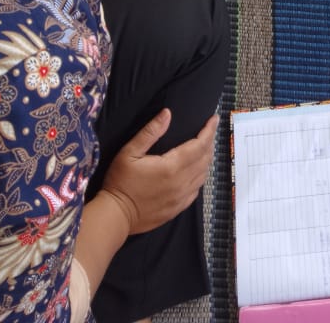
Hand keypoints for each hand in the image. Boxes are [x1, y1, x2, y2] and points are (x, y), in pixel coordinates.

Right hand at [101, 109, 218, 234]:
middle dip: (210, 142)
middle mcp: (181, 182)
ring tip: (206, 146)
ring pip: (203, 174)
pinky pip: (197, 189)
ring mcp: (181, 197)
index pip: (199, 145)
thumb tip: (167, 113)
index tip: (214, 119)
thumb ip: (150, 132)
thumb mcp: (129, 152)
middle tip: (209, 129)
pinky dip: (201, 175)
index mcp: (172, 166)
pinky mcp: (178, 208)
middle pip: (205, 159)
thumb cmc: (120, 182)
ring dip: (207, 158)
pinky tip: (197, 170)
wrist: (116, 216)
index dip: (209, 130)